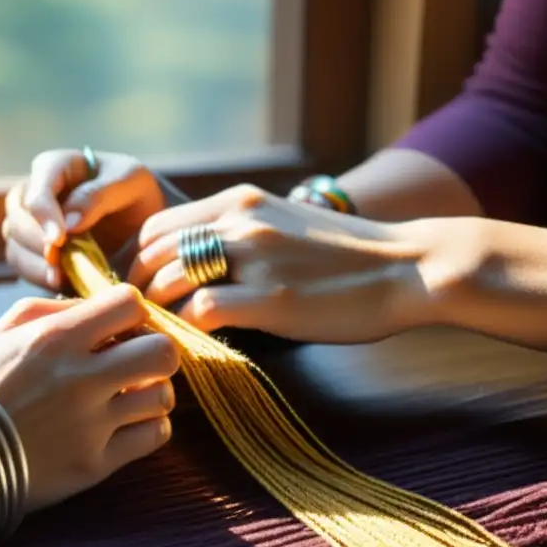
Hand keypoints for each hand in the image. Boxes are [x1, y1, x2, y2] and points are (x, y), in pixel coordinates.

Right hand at [0, 284, 179, 511]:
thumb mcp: (0, 332)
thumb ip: (53, 312)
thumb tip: (97, 309)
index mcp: (55, 339)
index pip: (131, 304)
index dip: (130, 313)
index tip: (116, 328)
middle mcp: (80, 379)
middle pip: (163, 352)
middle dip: (154, 351)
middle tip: (133, 362)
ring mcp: (90, 425)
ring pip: (164, 397)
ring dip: (151, 391)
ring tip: (125, 396)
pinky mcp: (93, 465)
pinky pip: (154, 437)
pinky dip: (148, 427)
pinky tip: (123, 424)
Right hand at [2, 149, 165, 290]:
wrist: (139, 220)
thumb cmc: (134, 192)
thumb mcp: (131, 183)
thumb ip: (100, 195)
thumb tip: (68, 223)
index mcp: (55, 166)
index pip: (37, 190)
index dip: (44, 216)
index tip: (59, 240)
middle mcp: (34, 191)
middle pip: (16, 218)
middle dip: (36, 243)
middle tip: (59, 264)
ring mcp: (29, 222)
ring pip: (14, 244)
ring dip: (34, 264)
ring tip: (61, 278)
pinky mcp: (32, 250)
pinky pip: (22, 265)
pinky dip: (38, 277)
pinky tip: (61, 283)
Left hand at [127, 185, 431, 343]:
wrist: (410, 267)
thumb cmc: (347, 255)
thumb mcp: (283, 224)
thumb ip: (238, 234)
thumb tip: (193, 262)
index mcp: (239, 201)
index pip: (157, 224)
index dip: (137, 259)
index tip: (139, 288)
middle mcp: (240, 220)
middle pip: (153, 250)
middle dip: (136, 287)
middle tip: (139, 317)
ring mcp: (255, 257)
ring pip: (169, 279)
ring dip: (159, 311)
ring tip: (163, 334)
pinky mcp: (271, 296)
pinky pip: (201, 311)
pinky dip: (188, 330)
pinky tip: (196, 344)